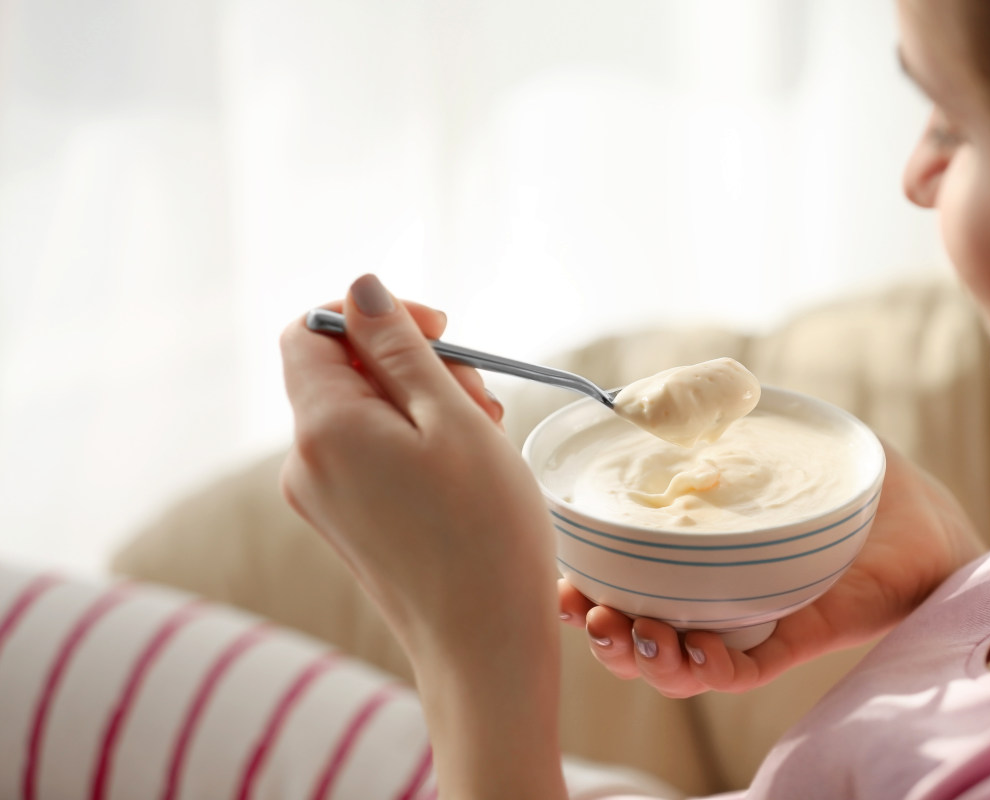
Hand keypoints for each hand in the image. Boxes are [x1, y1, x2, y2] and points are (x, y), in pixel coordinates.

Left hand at [280, 275, 568, 796]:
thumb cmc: (483, 530)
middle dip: (413, 364)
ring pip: (364, 413)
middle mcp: (305, 462)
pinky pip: (369, 456)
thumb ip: (398, 347)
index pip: (309, 330)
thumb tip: (359, 288)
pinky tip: (465, 471)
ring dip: (424, 405)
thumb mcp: (450, 418)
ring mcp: (322, 499)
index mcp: (323, 427)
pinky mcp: (346, 525)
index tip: (438, 329)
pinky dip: (415, 445)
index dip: (370, 313)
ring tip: (484, 440)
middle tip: (481, 399)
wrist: (483, 646)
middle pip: (342, 370)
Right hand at [559, 440, 985, 696]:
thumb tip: (649, 393)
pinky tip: (684, 652)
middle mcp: (718, 599)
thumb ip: (720, 417)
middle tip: (585, 610)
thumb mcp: (779, 440)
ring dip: (641, 655)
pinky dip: (705, 668)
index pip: (631, 581)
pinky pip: (741, 671)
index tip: (563, 576)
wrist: (928, 520)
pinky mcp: (796, 640)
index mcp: (703, 559)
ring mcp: (753, 624)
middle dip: (601, 629)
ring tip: (626, 631)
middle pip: (641, 630)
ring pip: (679, 662)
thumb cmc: (854, 483)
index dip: (588, 585)